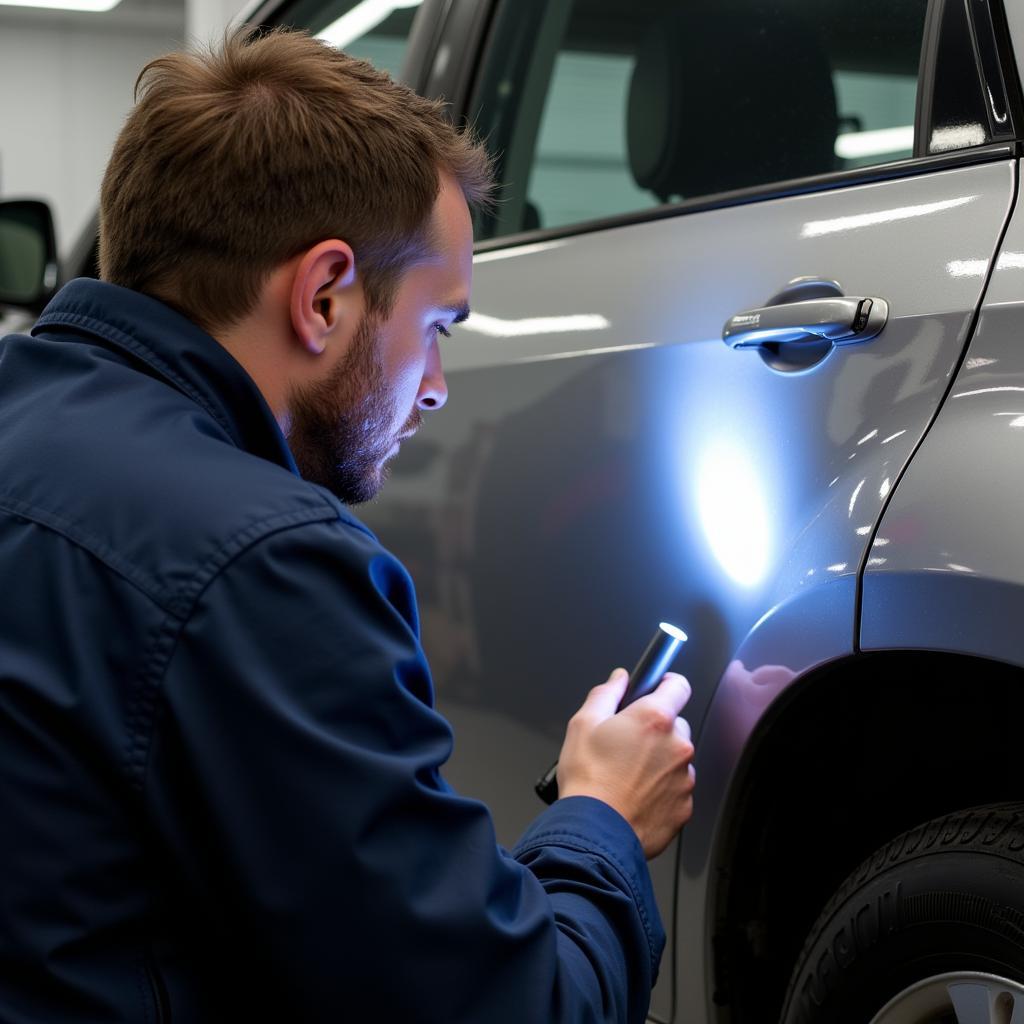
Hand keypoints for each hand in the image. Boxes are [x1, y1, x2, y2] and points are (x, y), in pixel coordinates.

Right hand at [556, 668, 695, 858]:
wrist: (595, 832)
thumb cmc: (588, 780)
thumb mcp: (583, 724)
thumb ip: (606, 693)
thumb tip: (618, 679)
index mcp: (655, 719)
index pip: (678, 686)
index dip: (667, 684)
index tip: (658, 688)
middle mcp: (677, 745)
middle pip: (676, 725)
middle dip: (656, 729)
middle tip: (627, 743)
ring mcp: (684, 778)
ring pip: (676, 758)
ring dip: (659, 761)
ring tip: (628, 775)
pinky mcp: (684, 806)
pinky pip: (677, 788)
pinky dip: (661, 789)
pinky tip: (636, 794)